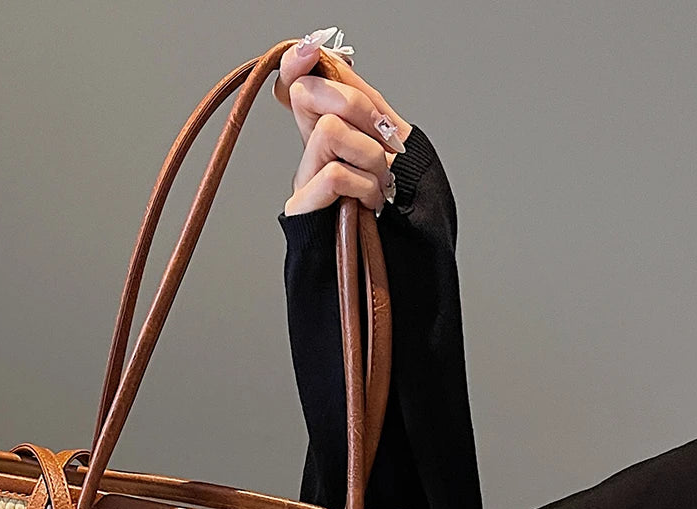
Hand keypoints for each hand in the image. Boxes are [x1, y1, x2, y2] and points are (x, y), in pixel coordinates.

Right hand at [274, 30, 413, 216]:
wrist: (392, 269)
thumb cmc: (397, 219)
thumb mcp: (388, 153)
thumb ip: (367, 112)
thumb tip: (341, 64)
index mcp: (330, 139)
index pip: (301, 87)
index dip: (299, 65)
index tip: (308, 51)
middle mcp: (311, 155)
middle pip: (312, 95)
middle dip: (358, 108)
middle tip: (383, 146)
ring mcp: (304, 181)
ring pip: (329, 131)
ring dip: (368, 157)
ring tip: (379, 187)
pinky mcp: (303, 209)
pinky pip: (335, 174)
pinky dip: (362, 187)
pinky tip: (369, 205)